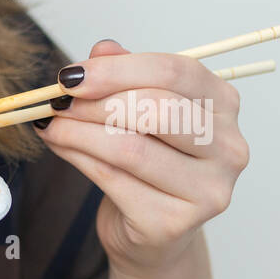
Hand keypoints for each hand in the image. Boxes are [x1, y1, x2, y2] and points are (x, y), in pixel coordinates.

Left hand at [34, 39, 249, 277]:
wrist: (152, 228)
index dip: (118, 70)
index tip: (73, 75)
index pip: (175, 72)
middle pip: (157, 109)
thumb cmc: (149, 156)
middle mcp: (228, 148)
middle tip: (58, 101)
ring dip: (77, 131)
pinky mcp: (173, 223)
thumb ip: (124, 73)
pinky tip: (60, 145)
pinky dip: (77, 157)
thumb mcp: (138, 105)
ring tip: (51, 123)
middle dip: (96, 103)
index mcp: (223, 104)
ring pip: (131, 148)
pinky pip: (113, 179)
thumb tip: (100, 51)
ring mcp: (207, 190)